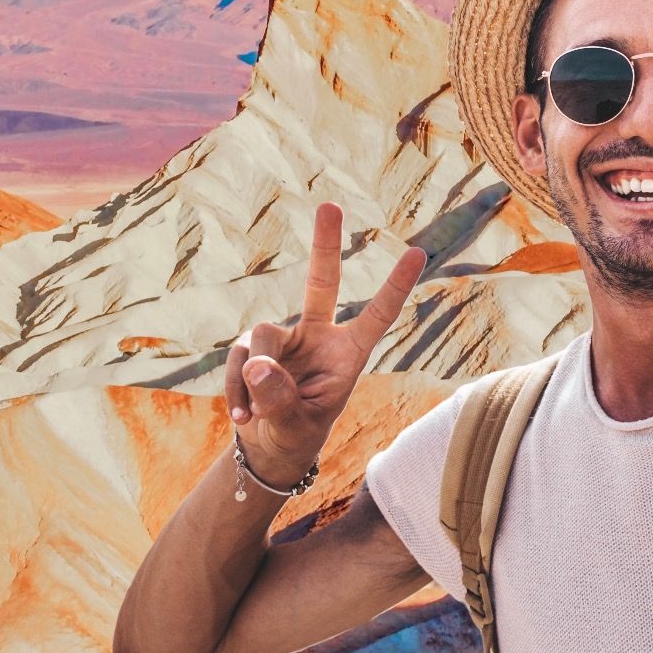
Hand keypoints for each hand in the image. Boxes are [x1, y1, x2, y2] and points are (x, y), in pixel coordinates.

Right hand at [225, 202, 427, 480]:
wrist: (269, 447)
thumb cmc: (296, 434)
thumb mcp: (296, 425)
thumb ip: (280, 398)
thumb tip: (257, 364)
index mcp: (348, 354)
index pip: (376, 316)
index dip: (395, 286)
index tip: (418, 252)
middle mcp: (318, 336)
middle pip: (321, 284)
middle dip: (325, 245)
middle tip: (330, 205)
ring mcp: (283, 338)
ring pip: (262, 338)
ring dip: (253, 379)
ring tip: (254, 415)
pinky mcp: (251, 347)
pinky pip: (238, 358)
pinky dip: (234, 388)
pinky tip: (241, 417)